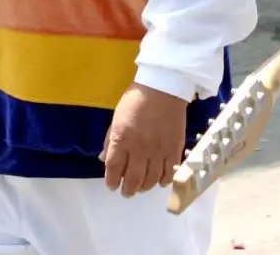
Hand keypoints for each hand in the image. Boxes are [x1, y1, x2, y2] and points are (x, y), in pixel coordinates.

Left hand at [101, 83, 188, 197]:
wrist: (163, 87)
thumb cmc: (136, 99)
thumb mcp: (116, 117)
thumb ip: (110, 140)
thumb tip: (104, 159)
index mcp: (121, 139)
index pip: (113, 168)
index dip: (111, 181)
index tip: (112, 186)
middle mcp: (139, 148)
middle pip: (133, 179)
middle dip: (128, 190)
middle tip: (126, 192)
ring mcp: (158, 150)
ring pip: (151, 180)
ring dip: (144, 187)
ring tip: (141, 187)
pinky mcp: (174, 149)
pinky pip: (169, 173)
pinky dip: (163, 181)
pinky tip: (159, 180)